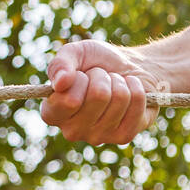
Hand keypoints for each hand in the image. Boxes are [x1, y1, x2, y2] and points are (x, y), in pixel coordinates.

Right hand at [41, 40, 166, 144]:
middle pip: (98, 96)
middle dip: (103, 77)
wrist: (130, 67)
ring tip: (115, 85)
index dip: (79, 79)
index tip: (80, 75)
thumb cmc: (97, 62)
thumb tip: (60, 82)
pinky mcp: (123, 137)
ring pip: (119, 97)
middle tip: (101, 79)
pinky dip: (136, 88)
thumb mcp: (75, 53)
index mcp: (52, 113)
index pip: (68, 100)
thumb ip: (59, 64)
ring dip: (120, 82)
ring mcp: (98, 137)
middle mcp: (71, 130)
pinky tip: (129, 93)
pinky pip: (136, 102)